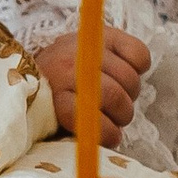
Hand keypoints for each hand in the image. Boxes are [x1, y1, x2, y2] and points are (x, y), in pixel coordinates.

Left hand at [35, 25, 149, 148]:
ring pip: (129, 78)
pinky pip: (139, 54)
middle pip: (114, 96)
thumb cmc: (53, 100)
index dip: (106, 132)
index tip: (113, 138)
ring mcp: (88, 48)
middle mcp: (69, 68)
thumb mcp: (55, 120)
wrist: (38, 62)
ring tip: (121, 95)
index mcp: (53, 96)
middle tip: (118, 116)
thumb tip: (108, 143)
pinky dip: (140, 66)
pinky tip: (128, 71)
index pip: (86, 117)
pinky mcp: (106, 35)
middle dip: (123, 114)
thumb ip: (78, 131)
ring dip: (131, 94)